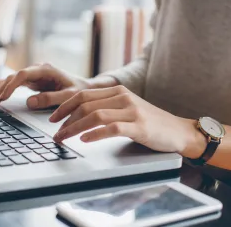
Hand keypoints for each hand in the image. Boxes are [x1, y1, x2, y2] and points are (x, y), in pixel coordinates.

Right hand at [0, 63, 90, 108]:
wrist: (86, 88)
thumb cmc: (79, 91)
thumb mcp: (68, 96)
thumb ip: (50, 99)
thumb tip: (29, 102)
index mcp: (46, 70)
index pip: (23, 75)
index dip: (11, 85)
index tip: (3, 97)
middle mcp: (38, 70)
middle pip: (14, 77)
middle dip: (0, 90)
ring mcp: (35, 75)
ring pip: (12, 80)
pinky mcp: (33, 81)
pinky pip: (15, 82)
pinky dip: (3, 86)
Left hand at [49, 85, 206, 155]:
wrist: (177, 131)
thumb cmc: (150, 123)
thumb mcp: (127, 108)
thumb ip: (107, 107)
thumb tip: (78, 116)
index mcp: (118, 91)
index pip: (83, 94)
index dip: (64, 106)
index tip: (52, 119)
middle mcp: (123, 97)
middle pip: (85, 104)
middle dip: (65, 119)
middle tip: (55, 133)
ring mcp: (132, 111)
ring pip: (95, 115)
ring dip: (74, 128)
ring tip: (64, 138)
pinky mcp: (139, 126)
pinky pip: (112, 128)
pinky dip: (95, 134)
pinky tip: (84, 140)